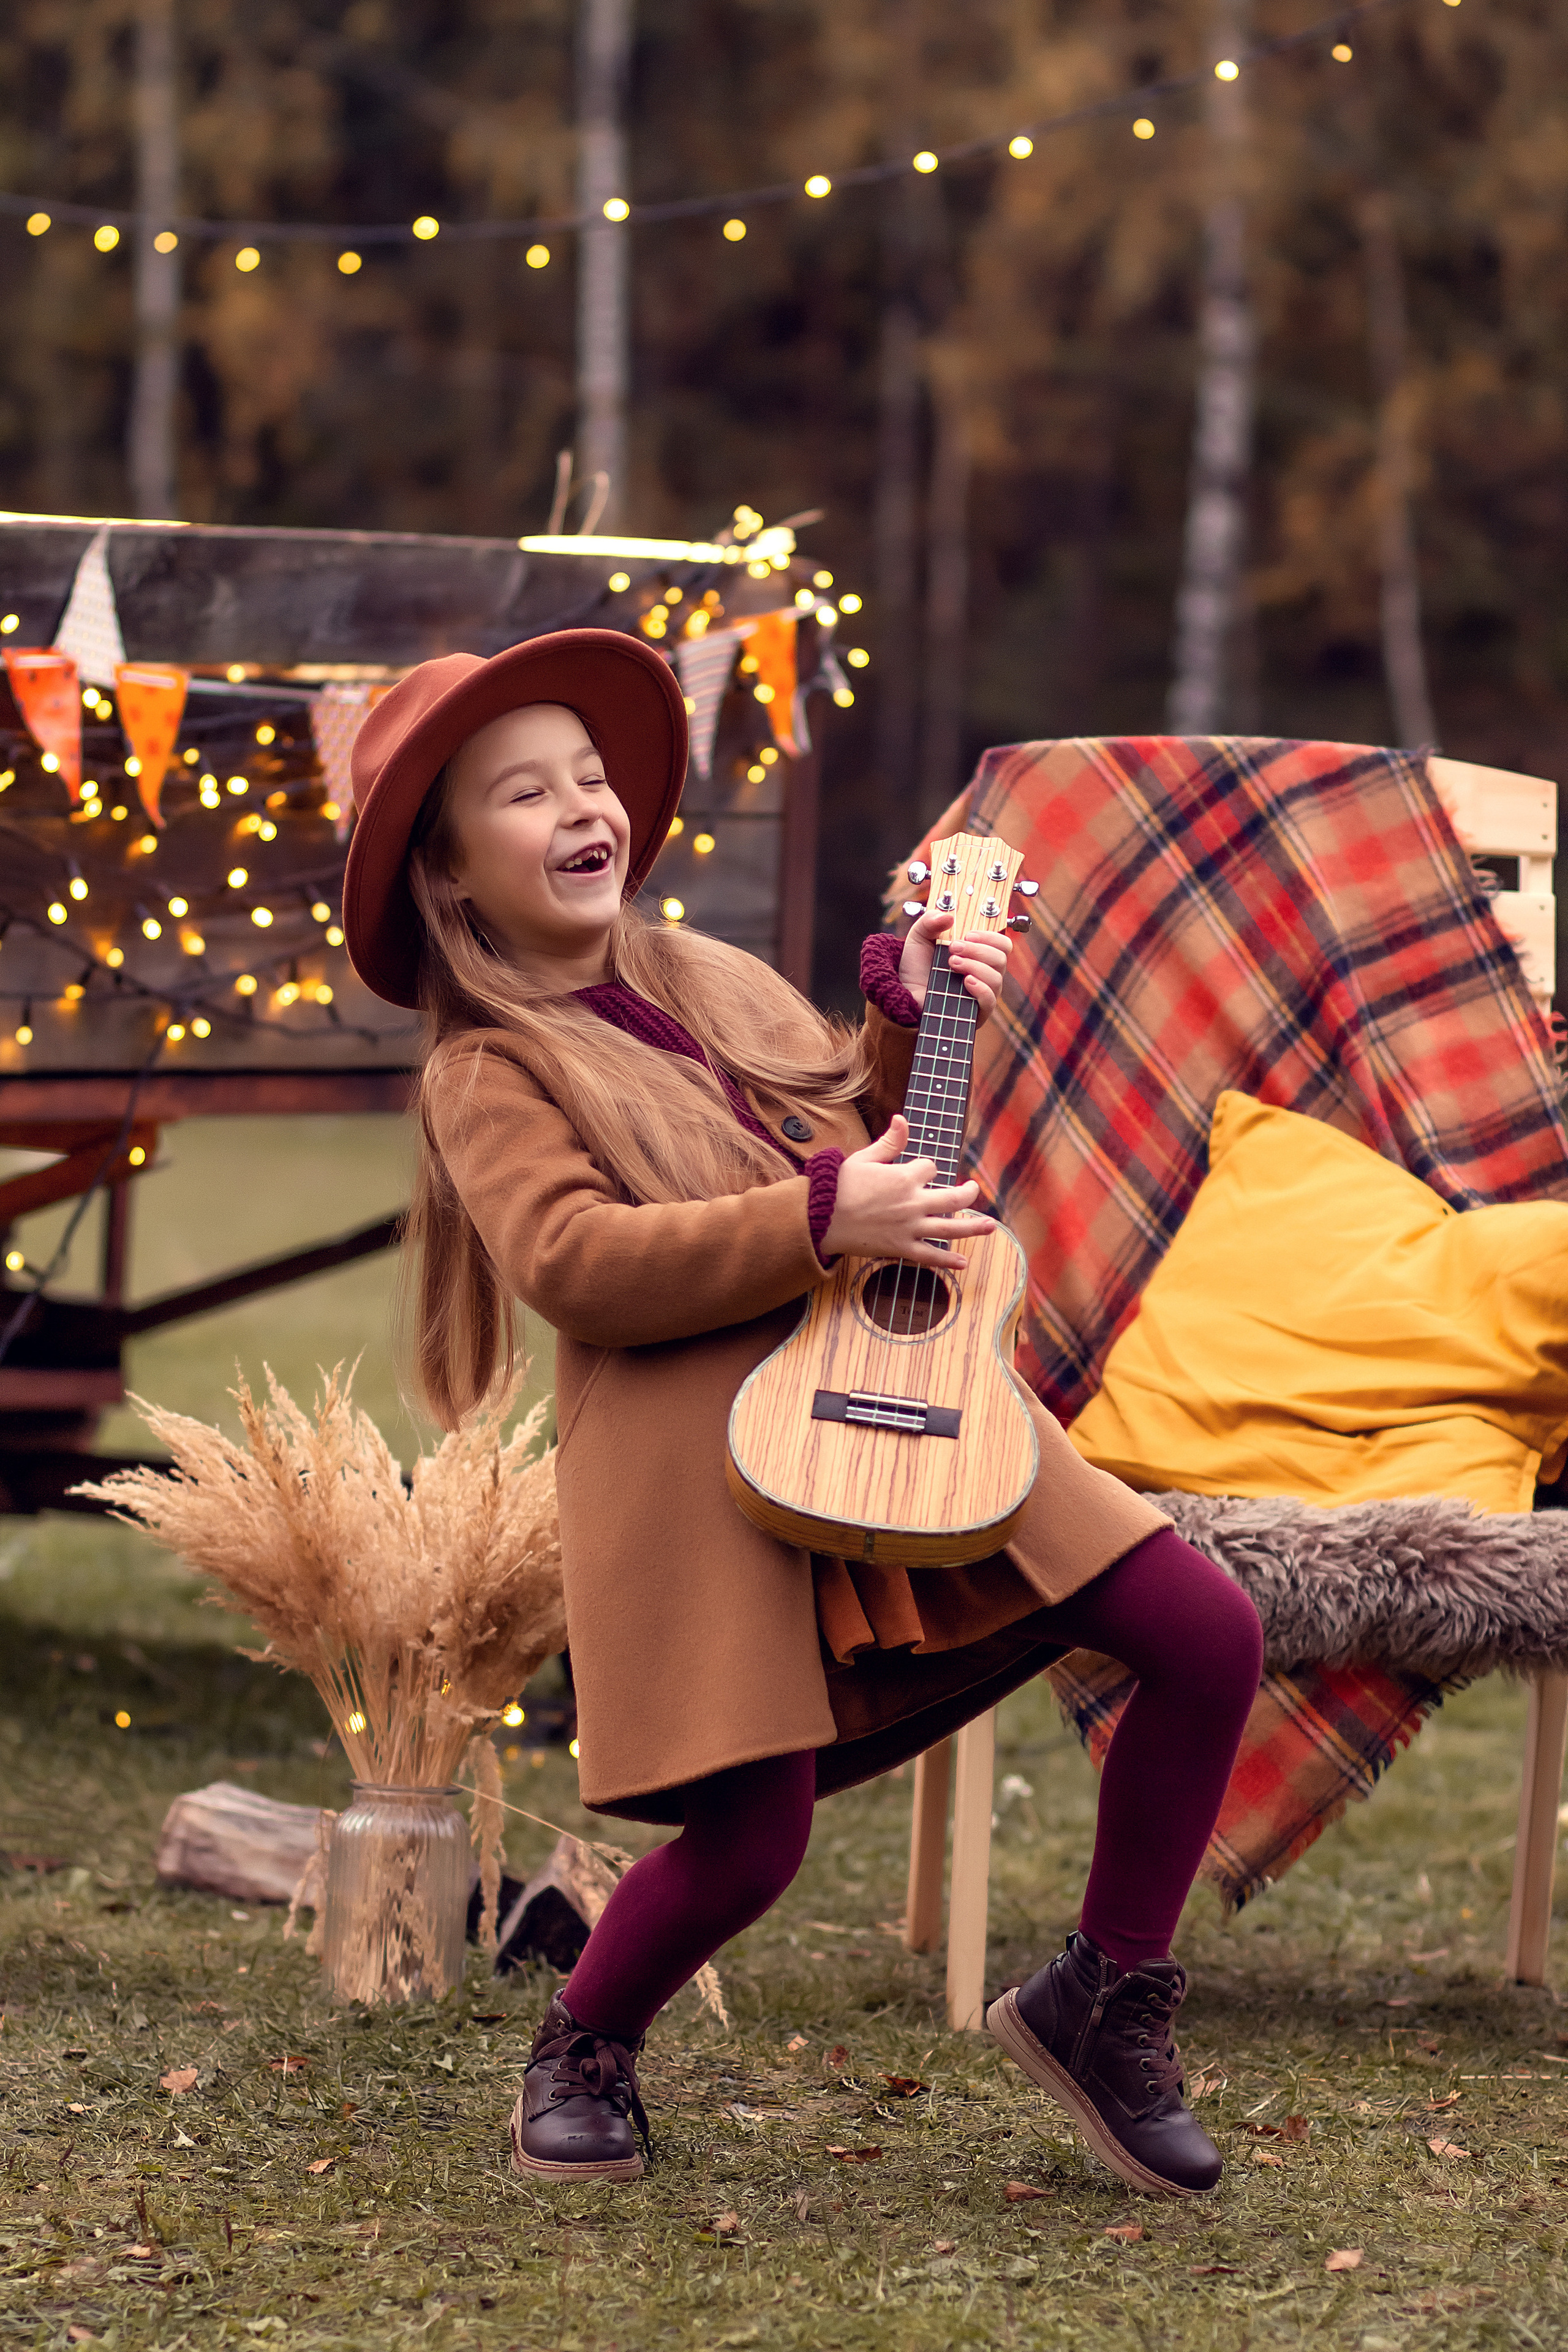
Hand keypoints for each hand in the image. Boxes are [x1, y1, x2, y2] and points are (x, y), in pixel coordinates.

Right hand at [820, 1115, 995, 1268]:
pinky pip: (930, 1256)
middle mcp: (913, 1202)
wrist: (819, 1217)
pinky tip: (963, 1262)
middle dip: (968, 1193)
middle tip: (973, 1190)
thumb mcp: (864, 1157)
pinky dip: (948, 1261)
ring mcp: (910, 1227)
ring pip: (951, 1228)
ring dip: (974, 1227)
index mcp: (905, 1177)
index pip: (930, 1168)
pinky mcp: (901, 1248)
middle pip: (954, 1198)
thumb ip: (889, 1142)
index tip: (916, 1172)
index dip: (925, 1168)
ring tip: (991, 1226)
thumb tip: (902, 1119)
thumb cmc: (838, 1185)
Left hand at [898, 905, 1013, 1021]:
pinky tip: (966, 981)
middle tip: (954, 948)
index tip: (968, 934)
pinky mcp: (976, 1013)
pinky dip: (981, 988)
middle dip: (978, 950)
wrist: (904, 995)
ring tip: (951, 963)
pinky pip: (990, 1000)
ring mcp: (983, 994)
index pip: (1001, 944)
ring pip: (996, 978)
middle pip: (1001, 958)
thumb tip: (948, 915)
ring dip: (975, 966)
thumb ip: (930, 921)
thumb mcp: (919, 938)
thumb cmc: (916, 968)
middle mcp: (985, 974)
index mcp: (978, 955)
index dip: (990, 936)